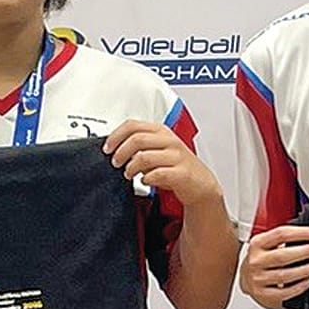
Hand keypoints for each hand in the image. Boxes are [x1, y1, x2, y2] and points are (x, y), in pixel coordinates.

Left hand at [104, 119, 220, 208]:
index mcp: (161, 131)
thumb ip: (140, 146)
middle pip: (137, 139)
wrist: (200, 183)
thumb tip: (116, 148)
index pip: (133, 125)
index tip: (107, 148)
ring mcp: (177, 156)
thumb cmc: (177, 166)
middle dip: (121, 152)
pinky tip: (146, 181)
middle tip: (116, 163)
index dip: (116, 136)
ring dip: (131, 168)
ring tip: (129, 174)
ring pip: (144, 157)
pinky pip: (157, 174)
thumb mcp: (158, 150)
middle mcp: (169, 141)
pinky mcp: (182, 173)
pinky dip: (146, 179)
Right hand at [238, 224, 308, 308]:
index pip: (281, 234)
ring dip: (306, 269)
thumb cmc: (264, 259)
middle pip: (283, 255)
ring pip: (284, 275)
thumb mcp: (269, 244)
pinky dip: (299, 286)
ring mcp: (258, 279)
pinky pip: (285, 292)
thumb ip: (286, 238)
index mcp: (258, 244)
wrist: (248, 279)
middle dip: (306, 251)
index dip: (303, 233)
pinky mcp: (264, 295)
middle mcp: (256, 261)